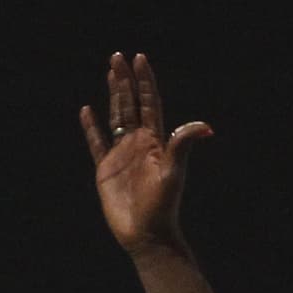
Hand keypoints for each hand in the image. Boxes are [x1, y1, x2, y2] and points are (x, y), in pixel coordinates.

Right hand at [80, 53, 211, 253]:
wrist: (147, 236)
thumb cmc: (163, 206)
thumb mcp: (173, 172)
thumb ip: (182, 145)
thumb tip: (206, 127)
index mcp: (155, 142)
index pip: (150, 103)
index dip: (145, 81)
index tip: (140, 58)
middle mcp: (138, 144)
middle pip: (131, 104)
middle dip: (125, 80)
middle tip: (118, 56)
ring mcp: (121, 155)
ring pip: (116, 117)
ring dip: (113, 95)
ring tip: (110, 72)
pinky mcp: (106, 169)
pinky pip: (97, 142)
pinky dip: (91, 127)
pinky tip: (87, 111)